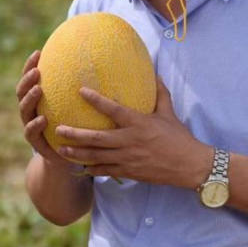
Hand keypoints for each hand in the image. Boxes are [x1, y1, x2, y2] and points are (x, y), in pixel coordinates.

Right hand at [16, 50, 81, 172]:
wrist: (66, 158)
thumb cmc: (73, 128)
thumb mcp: (75, 109)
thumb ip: (80, 92)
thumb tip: (100, 67)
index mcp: (38, 100)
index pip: (30, 79)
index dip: (30, 65)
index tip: (38, 52)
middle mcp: (31, 111)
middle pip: (22, 91)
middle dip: (27, 79)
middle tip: (37, 71)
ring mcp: (30, 126)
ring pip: (24, 110)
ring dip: (30, 98)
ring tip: (38, 90)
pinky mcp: (35, 142)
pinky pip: (31, 132)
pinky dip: (35, 124)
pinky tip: (42, 119)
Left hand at [53, 78, 211, 186]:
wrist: (189, 165)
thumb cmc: (179, 137)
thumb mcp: (169, 113)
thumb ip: (160, 94)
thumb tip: (156, 74)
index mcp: (138, 123)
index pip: (113, 109)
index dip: (96, 99)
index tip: (80, 91)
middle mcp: (129, 140)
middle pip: (96, 138)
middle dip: (75, 134)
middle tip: (58, 128)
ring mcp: (127, 158)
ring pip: (96, 156)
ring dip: (76, 153)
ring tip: (60, 149)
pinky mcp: (129, 171)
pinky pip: (105, 170)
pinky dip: (91, 169)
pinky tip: (79, 167)